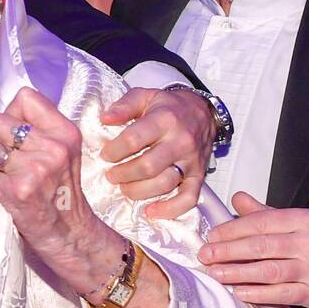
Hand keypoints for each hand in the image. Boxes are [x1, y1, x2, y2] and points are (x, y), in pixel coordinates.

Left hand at [0, 87, 169, 307]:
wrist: (70, 235)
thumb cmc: (60, 192)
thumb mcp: (64, 152)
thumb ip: (40, 128)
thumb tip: (6, 110)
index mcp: (65, 132)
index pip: (25, 97)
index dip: (13, 114)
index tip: (19, 134)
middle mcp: (53, 148)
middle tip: (11, 161)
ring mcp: (35, 170)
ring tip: (8, 176)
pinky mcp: (17, 191)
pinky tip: (3, 192)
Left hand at [99, 87, 215, 217]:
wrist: (202, 112)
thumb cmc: (169, 106)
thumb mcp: (145, 96)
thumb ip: (124, 105)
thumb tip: (105, 118)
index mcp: (165, 120)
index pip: (134, 139)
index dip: (114, 150)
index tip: (105, 154)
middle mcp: (180, 141)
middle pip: (148, 166)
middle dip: (123, 174)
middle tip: (111, 175)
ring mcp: (191, 161)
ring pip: (164, 184)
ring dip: (139, 191)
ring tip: (125, 188)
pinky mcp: (199, 176)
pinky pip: (188, 198)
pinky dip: (170, 210)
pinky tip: (151, 211)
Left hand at [198, 192, 308, 307]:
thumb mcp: (305, 223)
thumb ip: (268, 214)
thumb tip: (238, 199)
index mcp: (306, 220)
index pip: (262, 223)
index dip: (234, 230)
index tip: (213, 236)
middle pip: (262, 245)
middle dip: (229, 251)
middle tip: (205, 254)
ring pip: (269, 270)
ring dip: (238, 272)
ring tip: (215, 273)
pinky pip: (281, 293)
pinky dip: (258, 293)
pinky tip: (239, 291)